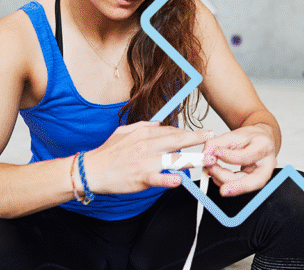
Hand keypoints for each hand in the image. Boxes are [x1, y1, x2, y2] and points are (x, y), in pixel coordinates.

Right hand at [83, 121, 215, 194]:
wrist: (92, 171)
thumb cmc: (107, 153)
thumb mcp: (124, 131)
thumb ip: (143, 126)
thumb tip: (158, 124)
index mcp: (144, 134)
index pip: (171, 131)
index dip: (187, 133)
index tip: (200, 134)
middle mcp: (147, 146)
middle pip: (177, 140)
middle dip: (197, 138)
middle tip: (212, 137)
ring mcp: (146, 162)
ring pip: (174, 159)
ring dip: (193, 159)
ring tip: (208, 159)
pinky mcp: (141, 178)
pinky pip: (158, 178)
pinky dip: (169, 179)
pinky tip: (179, 180)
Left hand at [202, 124, 276, 196]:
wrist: (260, 140)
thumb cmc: (250, 137)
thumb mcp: (233, 134)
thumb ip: (217, 143)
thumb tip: (206, 155)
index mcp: (263, 146)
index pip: (248, 155)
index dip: (230, 157)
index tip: (216, 153)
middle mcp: (267, 163)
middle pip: (256, 180)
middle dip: (238, 186)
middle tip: (223, 190)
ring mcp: (262, 174)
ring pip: (246, 185)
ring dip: (225, 181)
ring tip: (212, 170)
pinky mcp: (254, 181)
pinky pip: (240, 185)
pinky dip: (225, 181)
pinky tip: (217, 174)